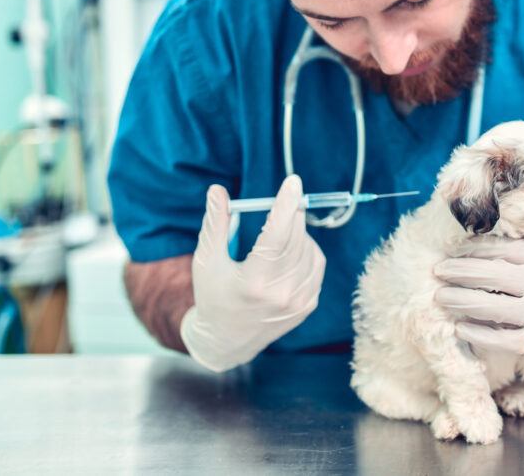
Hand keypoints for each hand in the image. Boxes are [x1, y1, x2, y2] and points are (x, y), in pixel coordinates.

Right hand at [180, 175, 325, 371]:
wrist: (226, 341)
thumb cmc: (213, 296)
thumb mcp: (206, 261)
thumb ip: (215, 224)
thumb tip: (217, 190)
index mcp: (253, 282)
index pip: (276, 234)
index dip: (285, 205)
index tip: (293, 182)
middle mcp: (281, 293)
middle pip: (296, 238)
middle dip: (290, 214)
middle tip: (282, 204)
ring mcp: (298, 301)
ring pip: (309, 248)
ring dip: (297, 232)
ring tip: (276, 236)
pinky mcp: (308, 305)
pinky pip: (317, 264)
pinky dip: (306, 249)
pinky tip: (289, 251)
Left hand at [434, 238, 523, 362]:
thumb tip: (494, 218)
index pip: (500, 249)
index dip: (471, 249)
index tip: (452, 249)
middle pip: (490, 276)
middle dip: (458, 273)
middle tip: (437, 270)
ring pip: (491, 307)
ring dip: (459, 301)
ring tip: (440, 296)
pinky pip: (501, 339)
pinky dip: (478, 333)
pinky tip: (460, 327)